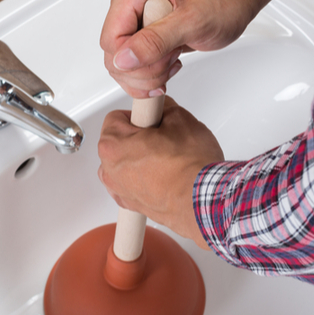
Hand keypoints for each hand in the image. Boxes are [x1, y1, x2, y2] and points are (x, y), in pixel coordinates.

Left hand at [98, 97, 224, 248]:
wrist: (204, 200)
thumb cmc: (191, 167)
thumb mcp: (180, 119)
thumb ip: (164, 109)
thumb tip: (163, 111)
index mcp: (113, 145)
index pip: (117, 117)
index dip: (140, 116)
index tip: (153, 121)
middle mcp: (109, 170)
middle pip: (119, 142)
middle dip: (139, 138)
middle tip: (164, 140)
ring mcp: (119, 190)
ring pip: (125, 165)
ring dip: (140, 160)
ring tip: (167, 160)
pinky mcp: (132, 205)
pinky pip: (132, 185)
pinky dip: (144, 180)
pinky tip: (164, 177)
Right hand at [100, 0, 293, 97]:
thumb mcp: (193, 20)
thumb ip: (156, 40)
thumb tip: (124, 59)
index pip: (111, 41)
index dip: (134, 62)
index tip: (163, 59)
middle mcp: (128, 5)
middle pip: (114, 58)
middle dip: (144, 71)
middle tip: (173, 59)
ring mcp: (134, 22)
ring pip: (122, 67)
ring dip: (150, 75)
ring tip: (174, 59)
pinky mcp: (142, 37)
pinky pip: (133, 67)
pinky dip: (152, 75)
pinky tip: (170, 64)